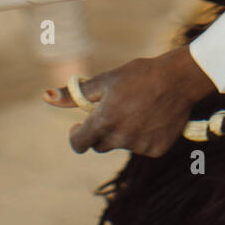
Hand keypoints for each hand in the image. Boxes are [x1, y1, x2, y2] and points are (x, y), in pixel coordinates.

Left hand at [42, 46, 216, 157]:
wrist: (179, 79)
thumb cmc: (139, 75)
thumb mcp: (105, 80)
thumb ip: (74, 94)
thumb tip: (45, 96)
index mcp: (104, 121)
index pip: (79, 144)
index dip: (76, 135)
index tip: (80, 126)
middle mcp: (120, 138)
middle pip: (100, 145)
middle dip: (101, 131)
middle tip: (114, 111)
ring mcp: (139, 146)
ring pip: (122, 144)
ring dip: (124, 132)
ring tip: (138, 108)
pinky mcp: (156, 149)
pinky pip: (142, 147)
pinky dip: (143, 136)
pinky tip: (152, 117)